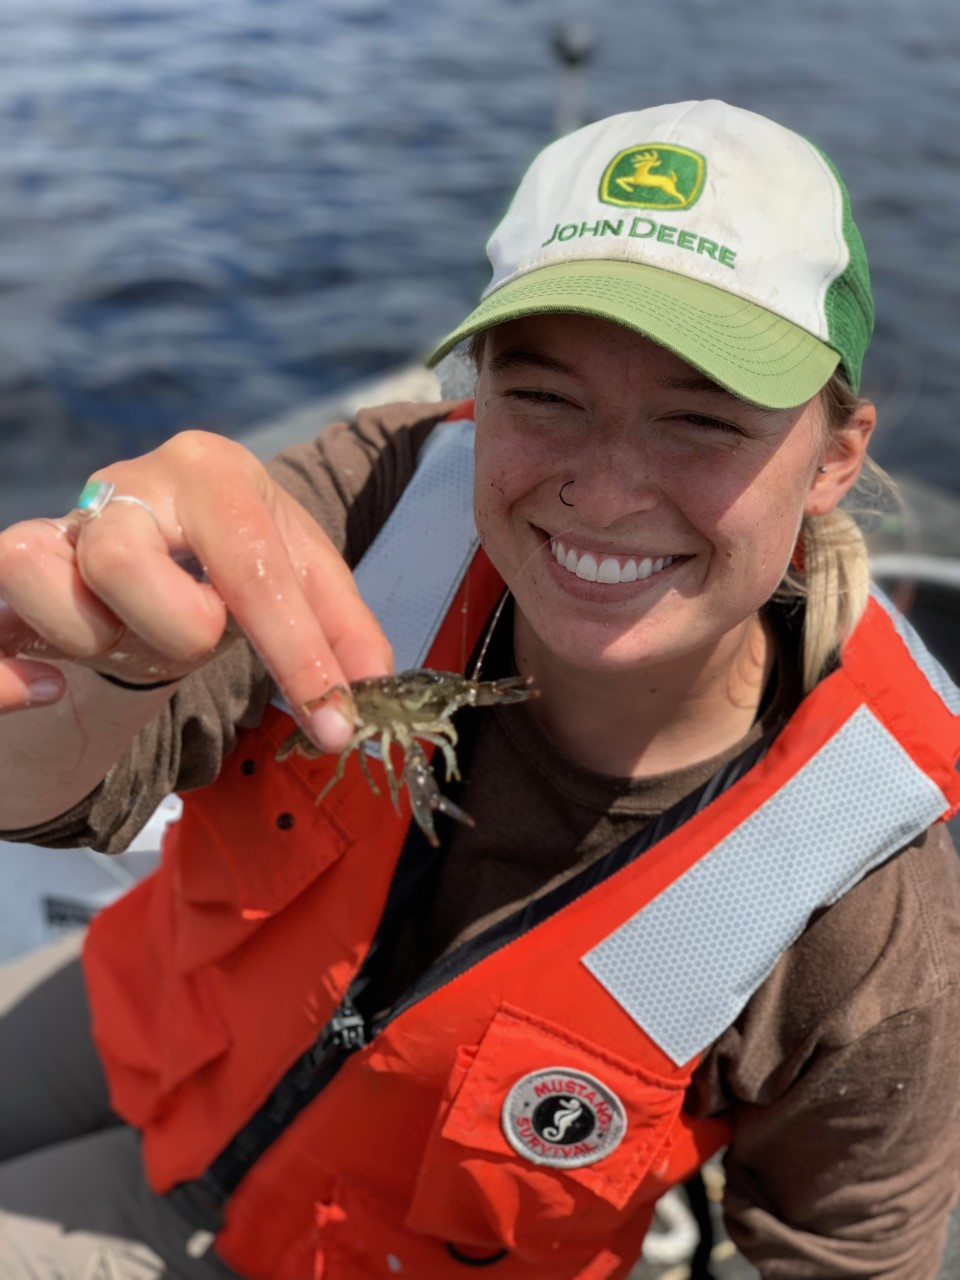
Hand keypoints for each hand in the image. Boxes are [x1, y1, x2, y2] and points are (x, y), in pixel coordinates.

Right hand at [0, 431, 391, 749]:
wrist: (158, 539)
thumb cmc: (234, 562)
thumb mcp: (302, 578)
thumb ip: (344, 634)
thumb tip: (365, 703)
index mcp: (210, 472)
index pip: (251, 564)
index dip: (298, 654)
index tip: (335, 725)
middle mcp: (124, 485)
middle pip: (125, 563)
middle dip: (176, 632)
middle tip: (199, 637)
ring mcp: (57, 527)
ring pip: (50, 587)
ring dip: (105, 646)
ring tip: (139, 642)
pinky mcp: (6, 572)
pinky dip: (12, 683)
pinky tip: (52, 690)